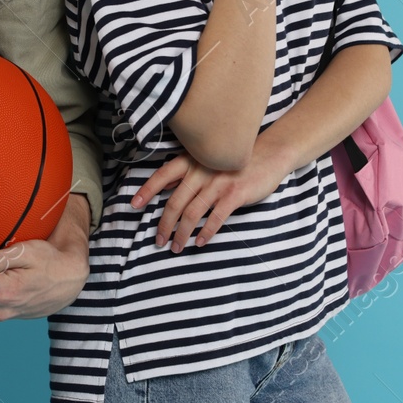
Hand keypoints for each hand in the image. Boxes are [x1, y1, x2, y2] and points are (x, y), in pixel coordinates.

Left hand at [131, 145, 290, 251]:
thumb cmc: (233, 160)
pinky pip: (215, 218)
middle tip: (158, 241)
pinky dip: (205, 233)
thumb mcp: (207, 159)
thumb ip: (187, 171)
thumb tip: (165, 185)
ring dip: (181, 234)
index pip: (162, 175)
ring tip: (176, 247)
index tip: (133, 205)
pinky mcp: (234, 195)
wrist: (269, 155)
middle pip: (174, 201)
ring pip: (192, 213)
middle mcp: (201, 170)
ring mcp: (218, 183)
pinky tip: (199, 242)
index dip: (146, 190)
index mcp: (191, 160)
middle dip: (164, 224)